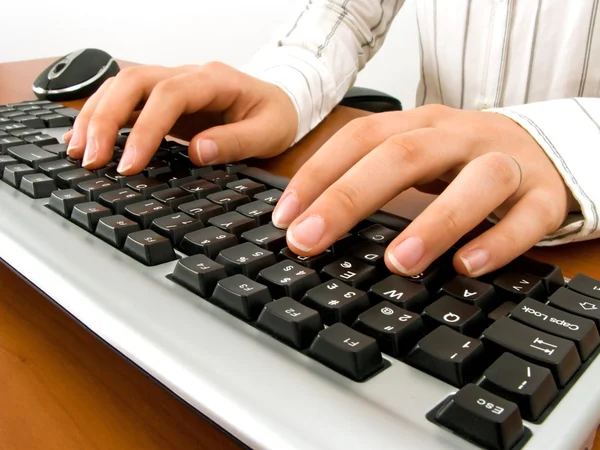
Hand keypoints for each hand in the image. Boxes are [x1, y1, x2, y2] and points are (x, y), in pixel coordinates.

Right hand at [63, 62, 297, 173]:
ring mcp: (173, 84)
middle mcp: (187, 76)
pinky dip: (102, 118)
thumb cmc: (276, 116)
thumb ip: (236, 142)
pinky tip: (87, 140)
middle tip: (91, 160)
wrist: (280, 101)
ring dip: (95, 116)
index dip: (145, 128)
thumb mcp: (269, 133)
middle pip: (133, 82)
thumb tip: (197, 152)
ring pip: (121, 87)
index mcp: (215, 81)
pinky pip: (126, 101)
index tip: (130, 164)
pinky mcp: (164, 100)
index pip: (169, 95)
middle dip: (106, 119)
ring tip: (78, 153)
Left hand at [271, 105, 578, 276]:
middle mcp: (460, 136)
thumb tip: (309, 229)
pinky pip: (528, 217)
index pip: (361, 138)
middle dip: (349, 197)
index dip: (318, 175)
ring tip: (398, 263)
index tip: (285, 219)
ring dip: (434, 222)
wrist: (540, 152)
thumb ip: (373, 187)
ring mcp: (507, 162)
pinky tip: (467, 266)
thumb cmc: (462, 164)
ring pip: (476, 182)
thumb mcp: (417, 162)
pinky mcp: (546, 195)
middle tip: (309, 242)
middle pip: (404, 154)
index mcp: (421, 125)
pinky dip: (499, 241)